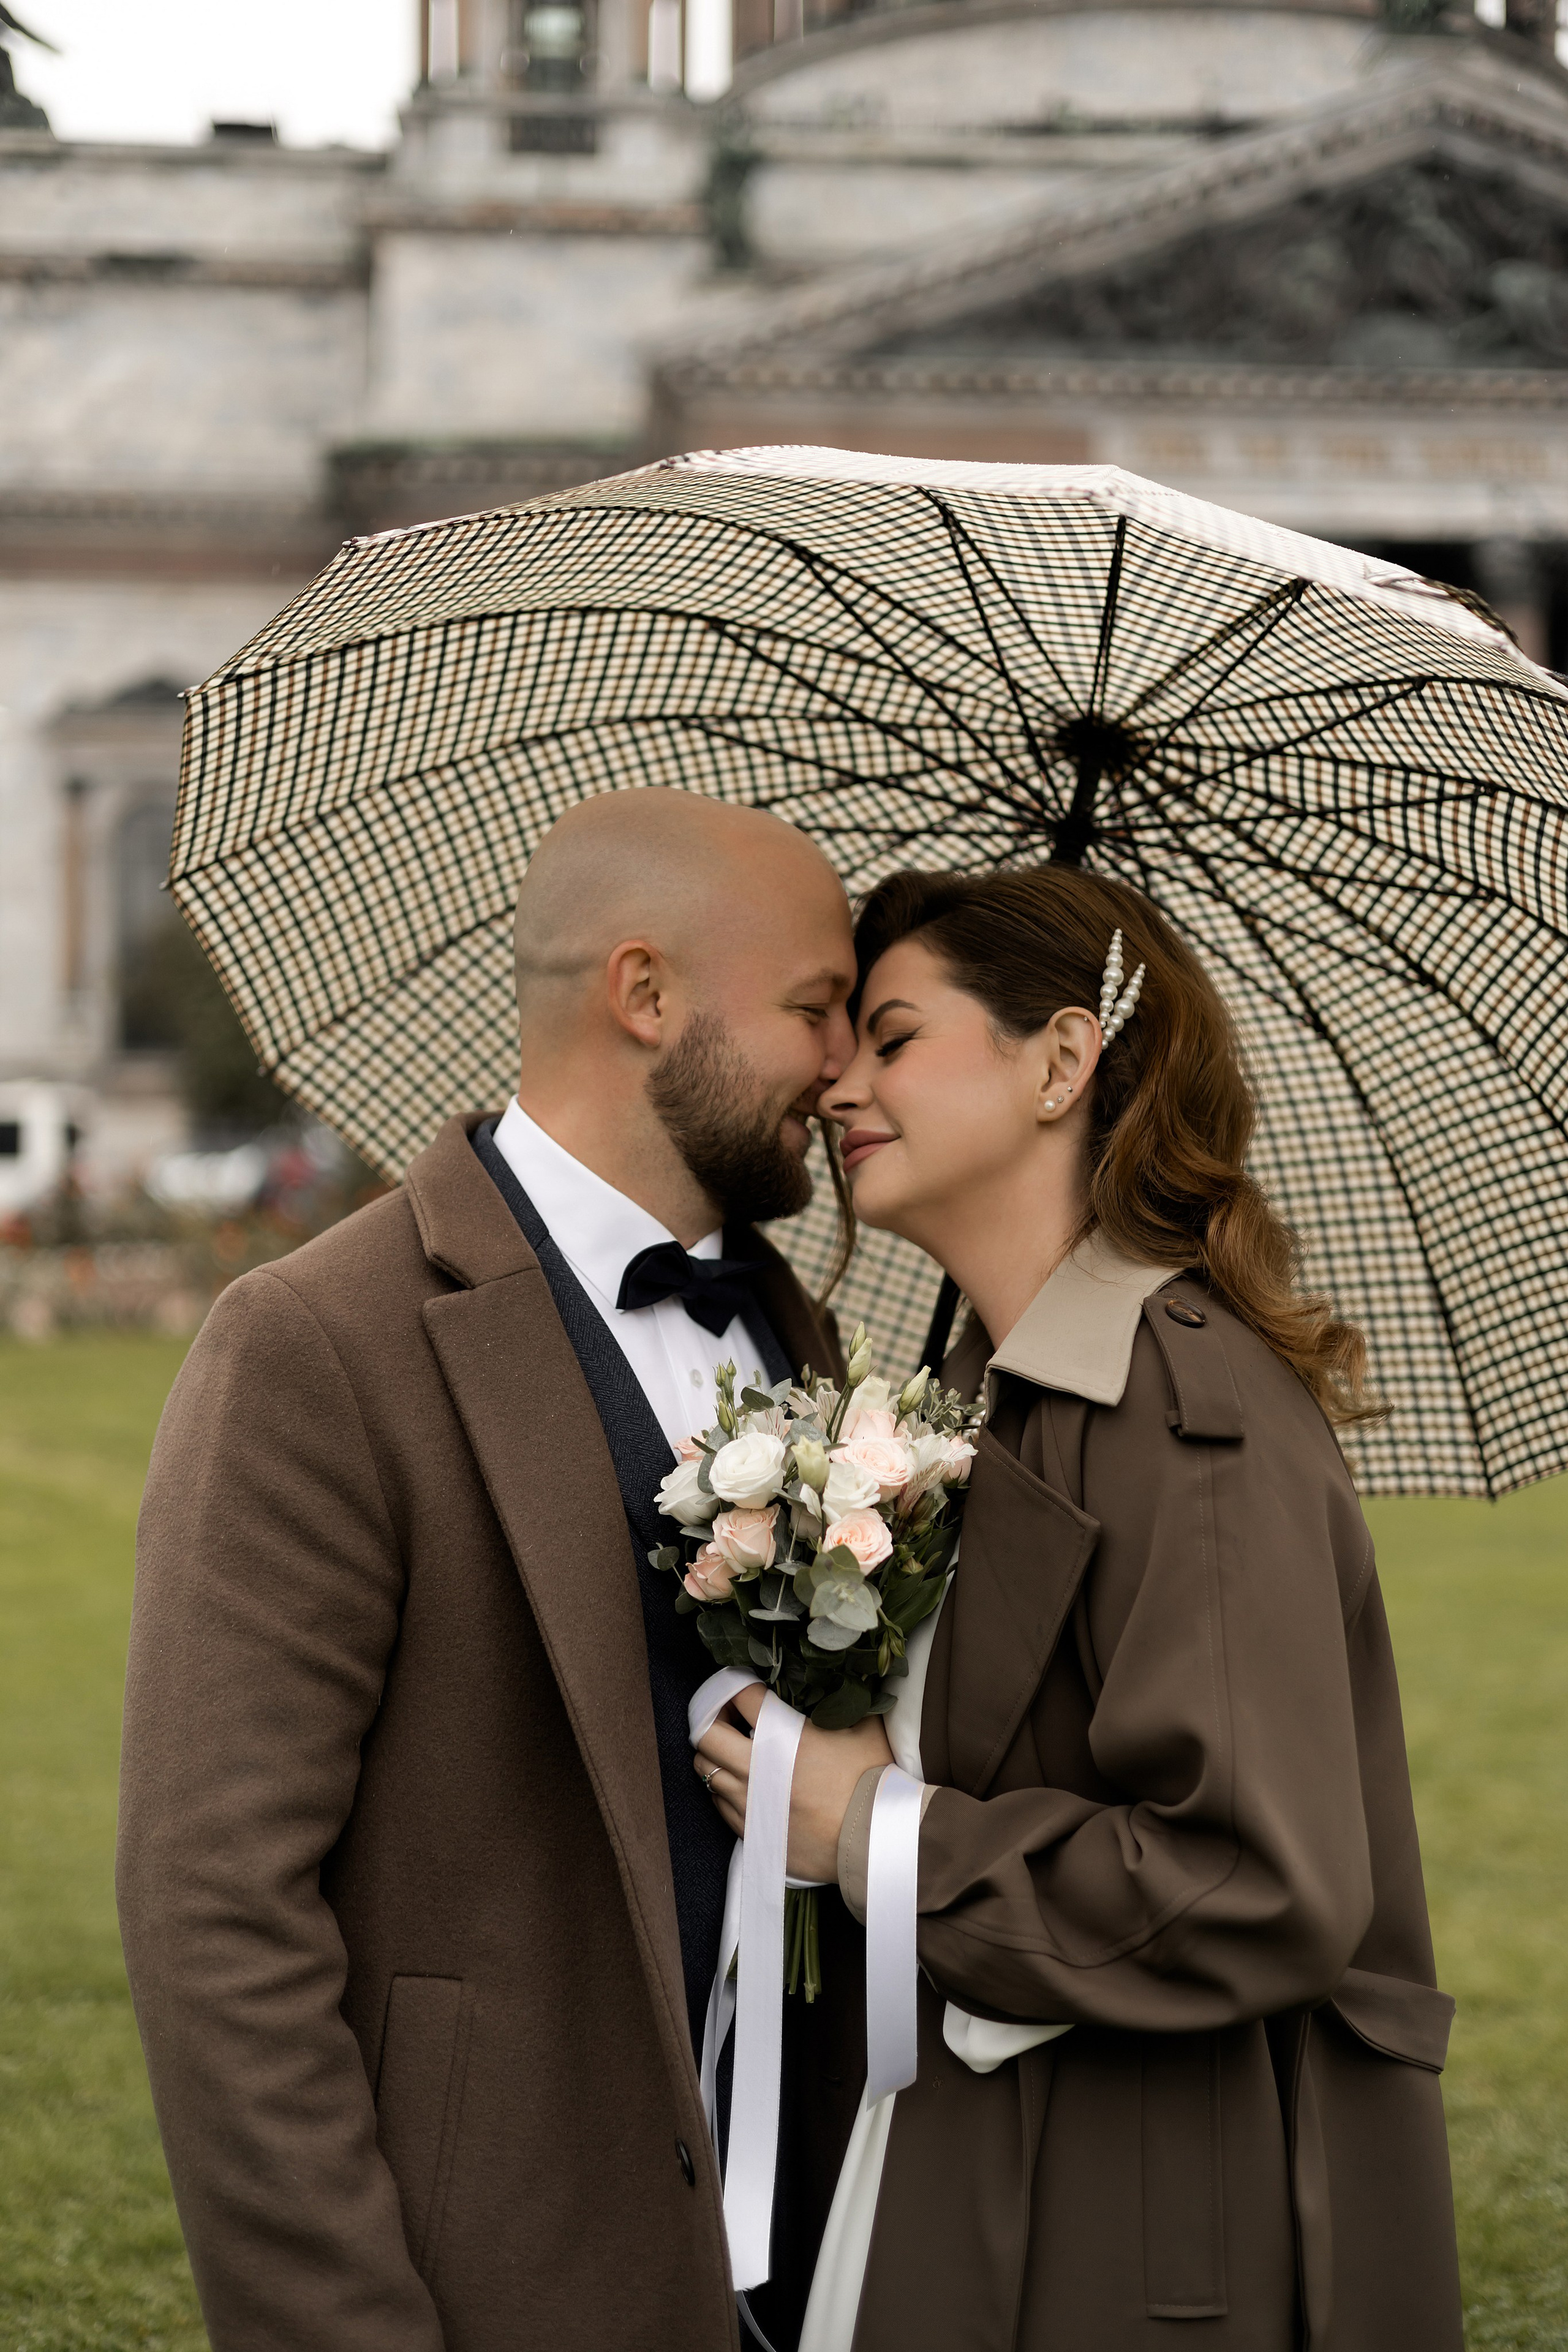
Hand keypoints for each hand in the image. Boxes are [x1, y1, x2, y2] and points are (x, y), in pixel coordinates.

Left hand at [693, 1687, 893, 1881]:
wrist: (873, 1843)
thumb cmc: (873, 1782)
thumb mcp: (865, 1728)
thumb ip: (843, 1701)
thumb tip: (839, 1682)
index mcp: (781, 1738)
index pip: (740, 1697)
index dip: (738, 1685)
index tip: (746, 1688)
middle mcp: (755, 1771)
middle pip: (705, 1735)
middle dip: (713, 1718)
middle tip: (730, 1716)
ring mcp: (749, 1804)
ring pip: (707, 1770)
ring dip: (717, 1755)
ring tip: (737, 1751)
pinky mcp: (751, 1832)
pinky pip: (719, 1804)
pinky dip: (726, 1789)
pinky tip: (747, 1784)